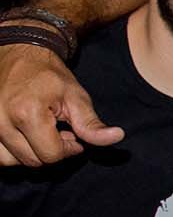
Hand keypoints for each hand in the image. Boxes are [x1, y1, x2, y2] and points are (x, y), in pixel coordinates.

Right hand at [0, 42, 123, 166]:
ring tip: (40, 131)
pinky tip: (24, 135)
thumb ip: (92, 123)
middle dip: (50, 150)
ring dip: (29, 152)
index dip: (69, 148)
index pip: (52, 155)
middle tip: (57, 129)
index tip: (72, 132)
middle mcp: (1, 122)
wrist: (19, 54)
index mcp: (27, 113)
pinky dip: (11, 151)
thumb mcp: (76, 96)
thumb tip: (117, 137)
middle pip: (32, 160)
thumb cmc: (49, 75)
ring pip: (11, 161)